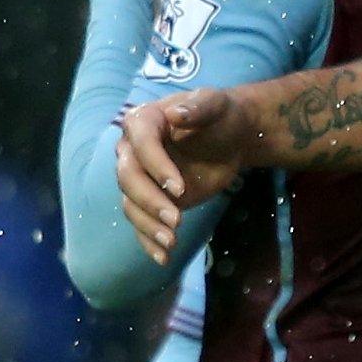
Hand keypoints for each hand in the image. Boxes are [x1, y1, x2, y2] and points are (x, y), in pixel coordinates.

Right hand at [116, 88, 249, 263]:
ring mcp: (140, 178)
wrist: (232, 135)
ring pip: (132, 204)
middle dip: (151, 202)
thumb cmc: (222, 115)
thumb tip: (175, 114)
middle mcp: (132, 151)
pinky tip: (163, 258)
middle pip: (129, 180)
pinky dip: (149, 241)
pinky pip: (141, 222)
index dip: (156, 168)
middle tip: (177, 220)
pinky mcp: (151, 199)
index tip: (179, 188)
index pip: (140, 146)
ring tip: (172, 242)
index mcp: (143, 122)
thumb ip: (198, 106)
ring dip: (148, 226)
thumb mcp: (216, 104)